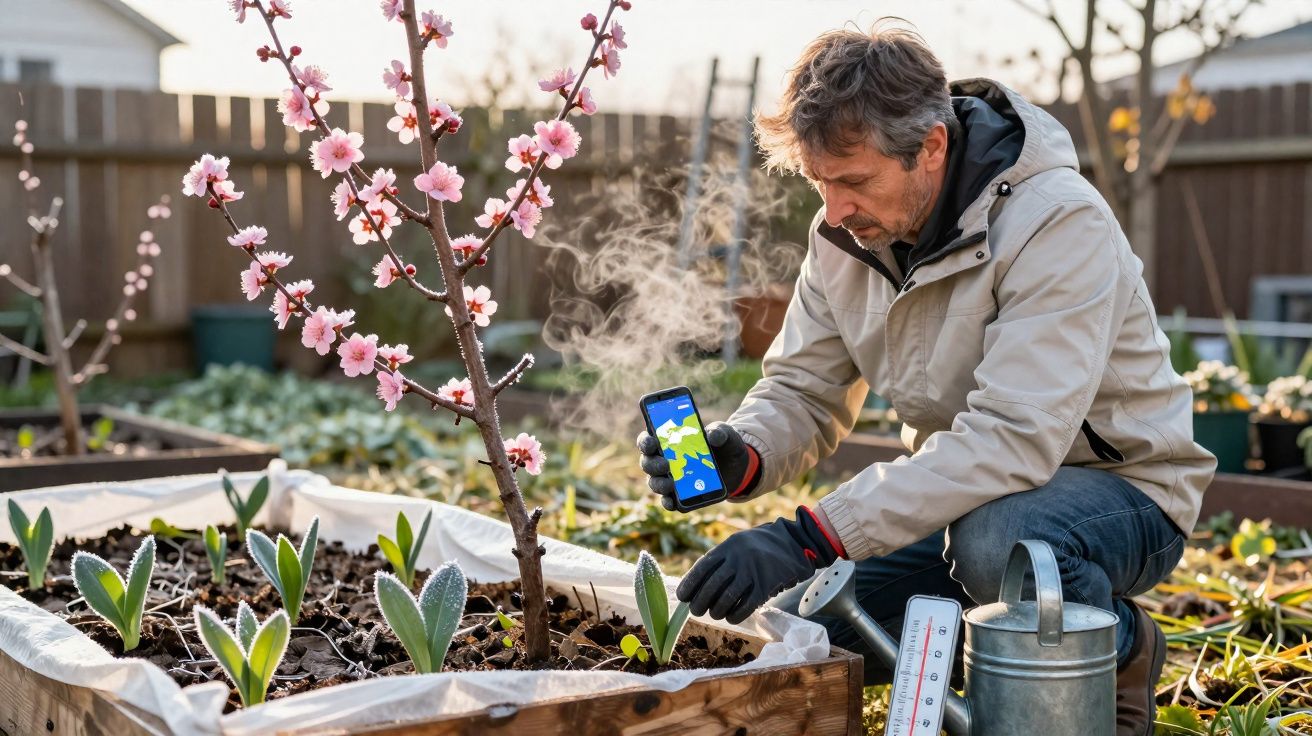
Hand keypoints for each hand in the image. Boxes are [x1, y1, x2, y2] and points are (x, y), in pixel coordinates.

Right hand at [636, 421, 759, 511]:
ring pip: (655, 482)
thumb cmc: (724, 444)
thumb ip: (719, 431)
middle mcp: (664, 459)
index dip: (645, 441)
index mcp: (668, 440)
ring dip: (658, 484)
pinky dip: (668, 502)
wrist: (738, 465)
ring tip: (669, 484)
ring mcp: (671, 478)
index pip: (648, 439)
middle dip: (652, 464)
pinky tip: (672, 501)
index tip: (652, 443)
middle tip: (665, 465)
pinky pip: (669, 501)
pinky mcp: (680, 495)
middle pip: (648, 463)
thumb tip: (711, 436)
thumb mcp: (725, 433)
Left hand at [676, 506, 841, 623]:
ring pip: (727, 597)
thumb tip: (696, 586)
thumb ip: (719, 561)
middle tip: (696, 611)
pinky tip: (731, 617)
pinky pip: (746, 605)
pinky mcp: (766, 585)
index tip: (682, 597)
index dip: (690, 583)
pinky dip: (736, 614)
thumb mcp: (737, 544)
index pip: (703, 567)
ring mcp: (753, 571)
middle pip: (712, 584)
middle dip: (701, 601)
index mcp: (728, 546)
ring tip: (714, 614)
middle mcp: (738, 558)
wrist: (793, 543)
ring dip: (717, 610)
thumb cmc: (759, 547)